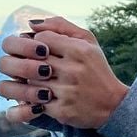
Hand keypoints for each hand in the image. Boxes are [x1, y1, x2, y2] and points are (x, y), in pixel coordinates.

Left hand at [0, 15, 129, 128]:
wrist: (113, 104)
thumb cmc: (96, 69)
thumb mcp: (87, 41)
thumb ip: (61, 26)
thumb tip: (31, 24)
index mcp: (78, 50)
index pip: (41, 39)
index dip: (34, 44)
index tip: (37, 50)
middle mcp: (73, 70)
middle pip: (31, 61)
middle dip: (23, 63)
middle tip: (24, 66)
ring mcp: (67, 92)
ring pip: (29, 83)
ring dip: (26, 83)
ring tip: (31, 82)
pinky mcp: (62, 111)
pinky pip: (33, 105)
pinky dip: (29, 102)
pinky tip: (35, 97)